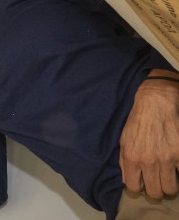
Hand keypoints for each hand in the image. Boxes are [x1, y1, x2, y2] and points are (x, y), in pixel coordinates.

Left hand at [119, 76, 178, 198]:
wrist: (155, 104)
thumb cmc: (137, 122)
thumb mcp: (124, 140)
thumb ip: (124, 162)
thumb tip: (127, 181)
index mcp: (131, 158)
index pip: (134, 187)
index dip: (139, 189)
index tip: (143, 185)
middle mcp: (148, 161)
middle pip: (155, 192)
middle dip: (156, 191)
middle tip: (159, 184)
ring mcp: (166, 158)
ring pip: (171, 188)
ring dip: (170, 187)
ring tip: (169, 179)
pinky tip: (176, 168)